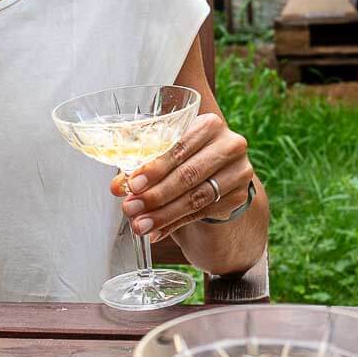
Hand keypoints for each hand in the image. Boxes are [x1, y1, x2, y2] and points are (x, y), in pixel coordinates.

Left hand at [111, 113, 253, 242]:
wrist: (218, 171)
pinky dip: (175, 224)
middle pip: (189, 175)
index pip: (179, 148)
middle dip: (155, 195)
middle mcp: (230, 146)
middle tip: (131, 208)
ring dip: (163, 214)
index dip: (155, 168)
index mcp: (209, 125)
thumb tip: (119, 187)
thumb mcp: (167, 154)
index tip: (132, 185)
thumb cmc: (187, 157)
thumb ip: (144, 167)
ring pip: (196, 198)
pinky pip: (202, 213)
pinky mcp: (238, 196)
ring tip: (141, 224)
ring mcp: (238, 172)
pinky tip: (157, 231)